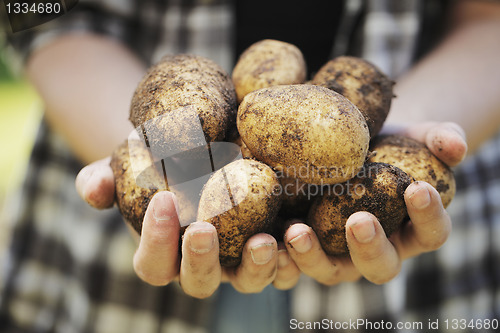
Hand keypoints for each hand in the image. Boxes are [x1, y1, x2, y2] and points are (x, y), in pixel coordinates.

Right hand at [76, 162, 279, 297]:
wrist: (200, 154)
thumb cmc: (161, 163)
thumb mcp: (129, 165)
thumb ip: (104, 178)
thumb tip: (91, 188)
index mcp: (165, 253)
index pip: (153, 263)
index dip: (154, 240)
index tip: (162, 200)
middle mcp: (202, 265)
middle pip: (199, 282)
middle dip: (200, 260)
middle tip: (203, 228)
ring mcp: (239, 261)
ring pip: (247, 282)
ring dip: (255, 268)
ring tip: (263, 240)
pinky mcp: (272, 248)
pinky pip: (284, 267)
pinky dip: (292, 257)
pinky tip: (296, 232)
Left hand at [280, 121, 466, 284]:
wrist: (354, 145)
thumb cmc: (392, 144)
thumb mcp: (418, 136)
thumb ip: (442, 138)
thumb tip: (454, 144)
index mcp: (411, 229)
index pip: (430, 232)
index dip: (428, 215)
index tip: (418, 187)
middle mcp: (377, 249)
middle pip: (380, 265)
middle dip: (370, 247)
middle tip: (360, 220)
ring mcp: (338, 252)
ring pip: (330, 270)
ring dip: (313, 257)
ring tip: (297, 231)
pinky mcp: (305, 244)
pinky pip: (292, 260)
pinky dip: (281, 253)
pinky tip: (266, 233)